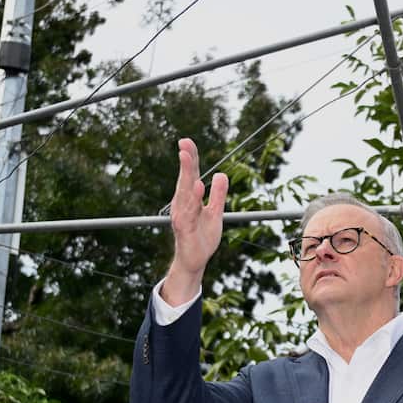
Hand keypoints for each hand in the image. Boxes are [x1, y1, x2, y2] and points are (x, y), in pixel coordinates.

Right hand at [162, 138, 227, 304]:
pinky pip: (188, 212)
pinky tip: (196, 187)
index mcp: (189, 199)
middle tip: (184, 143)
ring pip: (184, 193)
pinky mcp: (184, 229)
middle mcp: (183, 204)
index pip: (190, 175)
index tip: (187, 141)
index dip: (190, 158)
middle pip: (185, 179)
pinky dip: (192, 200)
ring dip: (186, 176)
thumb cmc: (202, 236)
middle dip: (185, 161)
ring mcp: (182, 216)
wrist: (195, 261)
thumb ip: (218, 195)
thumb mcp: (216, 213)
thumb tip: (221, 174)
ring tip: (188, 159)